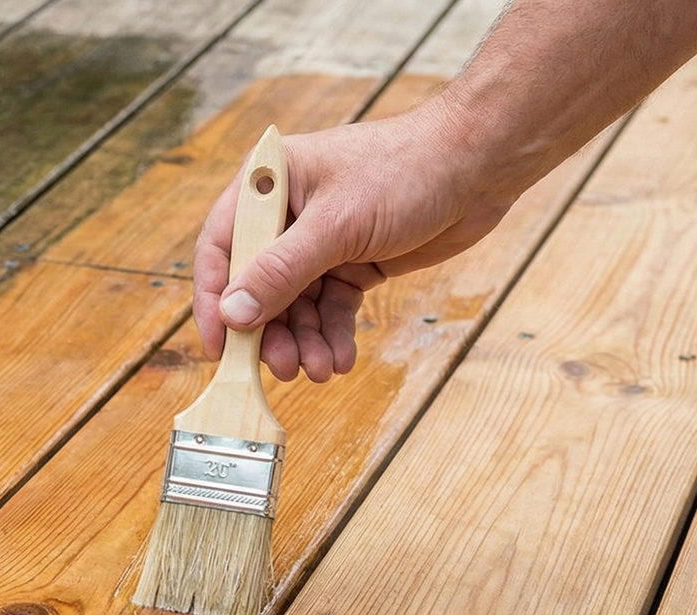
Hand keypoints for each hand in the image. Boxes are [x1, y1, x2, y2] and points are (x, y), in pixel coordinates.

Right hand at [193, 100, 514, 381]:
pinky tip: (341, 357)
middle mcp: (287, 215)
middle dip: (270, 331)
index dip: (214, 300)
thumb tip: (233, 314)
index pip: (220, 248)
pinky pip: (330, 307)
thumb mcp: (337, 224)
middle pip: (256, 286)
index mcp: (269, 187)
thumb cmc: (407, 169)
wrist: (482, 164)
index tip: (219, 347)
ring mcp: (320, 241)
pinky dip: (333, 333)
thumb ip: (281, 271)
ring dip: (304, 340)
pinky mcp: (352, 262)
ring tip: (321, 369)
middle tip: (282, 367)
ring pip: (295, 304)